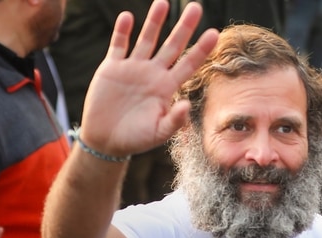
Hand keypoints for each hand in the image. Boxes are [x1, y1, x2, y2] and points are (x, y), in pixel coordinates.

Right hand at [80, 0, 218, 157]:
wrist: (106, 140)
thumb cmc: (135, 139)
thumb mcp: (158, 133)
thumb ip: (174, 120)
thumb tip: (187, 104)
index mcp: (167, 88)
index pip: (189, 64)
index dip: (202, 49)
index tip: (215, 33)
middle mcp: (153, 74)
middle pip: (173, 45)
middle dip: (184, 27)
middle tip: (196, 6)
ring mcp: (133, 68)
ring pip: (147, 39)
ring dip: (154, 22)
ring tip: (163, 3)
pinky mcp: (112, 68)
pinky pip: (119, 45)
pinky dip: (122, 31)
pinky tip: (128, 17)